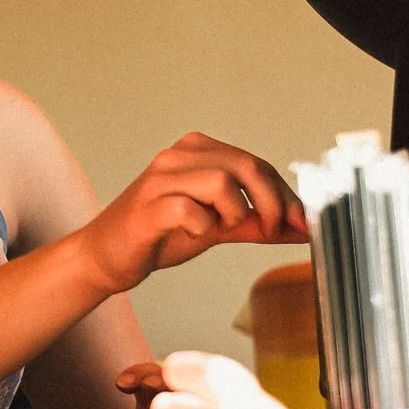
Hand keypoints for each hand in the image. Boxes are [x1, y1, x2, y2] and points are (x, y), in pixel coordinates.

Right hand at [77, 137, 298, 296]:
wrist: (106, 257)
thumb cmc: (160, 236)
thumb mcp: (216, 227)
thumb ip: (255, 224)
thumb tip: (299, 228)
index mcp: (197, 151)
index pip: (255, 163)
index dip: (285, 194)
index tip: (302, 222)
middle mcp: (178, 157)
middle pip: (246, 166)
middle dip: (272, 202)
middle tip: (275, 230)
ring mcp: (160, 179)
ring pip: (221, 181)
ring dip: (236, 212)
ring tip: (224, 230)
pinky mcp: (147, 207)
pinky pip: (190, 209)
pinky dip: (204, 226)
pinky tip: (197, 235)